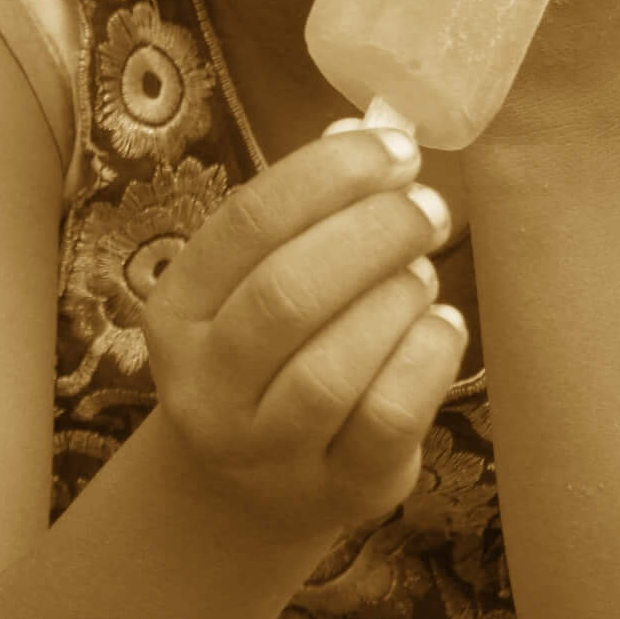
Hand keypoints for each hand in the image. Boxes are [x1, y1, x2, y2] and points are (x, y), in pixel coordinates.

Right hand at [141, 124, 468, 536]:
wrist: (243, 489)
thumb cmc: (261, 355)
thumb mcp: (249, 285)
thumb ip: (298, 214)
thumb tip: (364, 129)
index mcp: (176, 311)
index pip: (246, 224)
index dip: (326, 175)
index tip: (392, 147)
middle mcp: (206, 384)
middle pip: (287, 295)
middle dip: (371, 234)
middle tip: (426, 206)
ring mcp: (265, 448)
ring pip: (333, 368)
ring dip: (395, 300)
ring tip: (423, 272)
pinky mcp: (335, 489)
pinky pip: (385, 422)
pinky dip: (425, 361)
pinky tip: (443, 326)